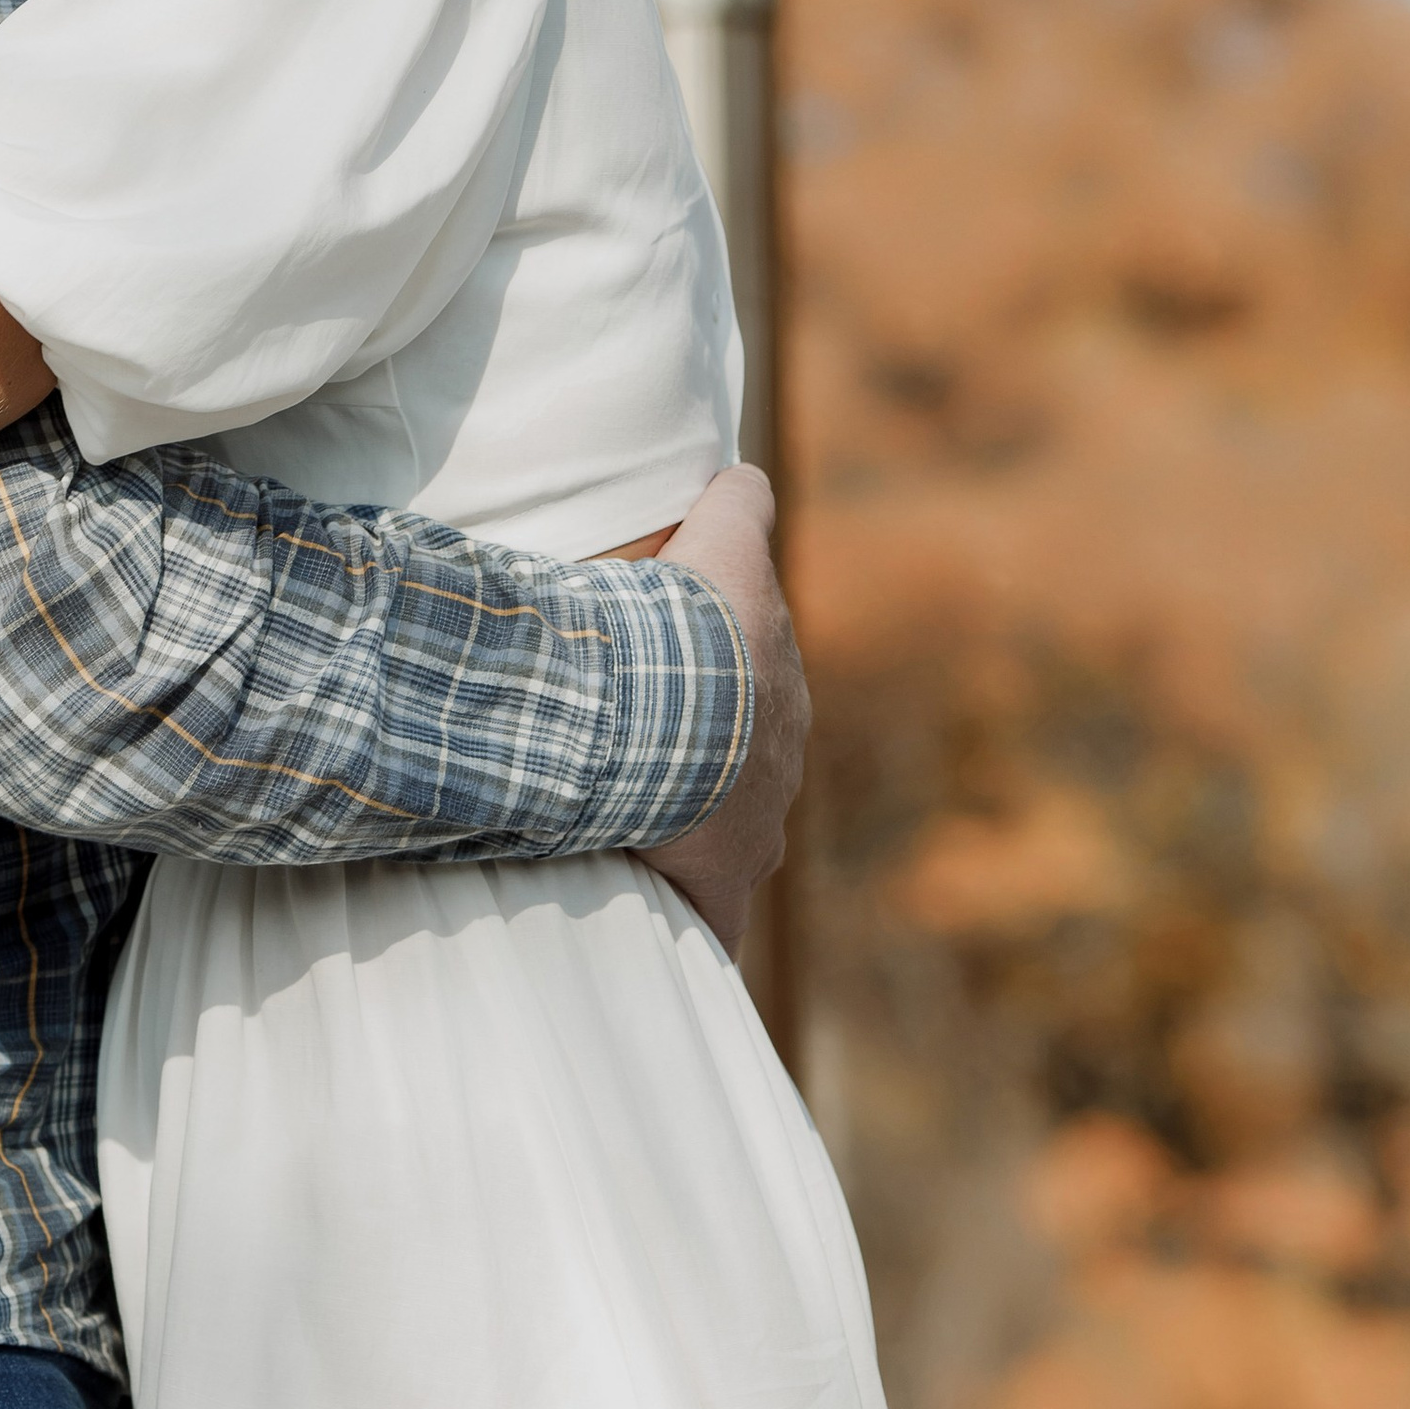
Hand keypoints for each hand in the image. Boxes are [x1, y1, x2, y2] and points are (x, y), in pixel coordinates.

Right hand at [637, 463, 807, 955]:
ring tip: (629, 822)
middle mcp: (780, 765)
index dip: (715, 675)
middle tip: (638, 743)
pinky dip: (684, 923)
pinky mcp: (717, 893)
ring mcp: (754, 834)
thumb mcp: (720, 540)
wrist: (675, 722)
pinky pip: (705, 920)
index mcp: (779, 690)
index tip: (677, 672)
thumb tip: (744, 470)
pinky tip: (661, 938)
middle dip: (706, 756)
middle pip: (746, 761)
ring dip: (686, 831)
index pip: (757, 685)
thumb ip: (739, 501)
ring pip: (727, 835)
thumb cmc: (687, 631)